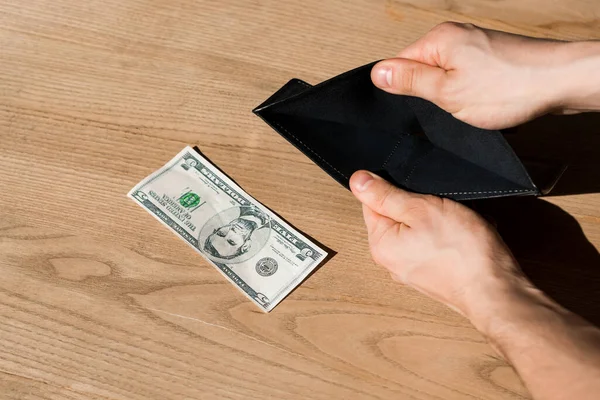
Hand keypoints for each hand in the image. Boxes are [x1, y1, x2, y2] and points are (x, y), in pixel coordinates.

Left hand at [350, 170, 530, 322]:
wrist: (497, 291)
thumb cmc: (462, 252)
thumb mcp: (421, 209)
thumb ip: (386, 195)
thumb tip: (357, 181)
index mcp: (380, 244)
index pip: (372, 202)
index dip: (394, 187)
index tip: (416, 188)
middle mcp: (391, 260)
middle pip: (397, 214)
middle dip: (420, 203)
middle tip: (439, 204)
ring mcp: (413, 269)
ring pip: (420, 226)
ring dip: (439, 216)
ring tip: (456, 219)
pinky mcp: (434, 272)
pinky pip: (436, 242)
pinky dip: (450, 232)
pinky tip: (464, 233)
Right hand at [371, 22, 599, 128]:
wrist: (560, 82)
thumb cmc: (510, 87)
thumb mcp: (447, 93)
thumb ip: (410, 81)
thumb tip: (379, 73)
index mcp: (438, 40)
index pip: (398, 64)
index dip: (401, 90)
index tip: (413, 107)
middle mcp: (455, 37)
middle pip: (422, 70)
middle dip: (428, 95)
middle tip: (443, 110)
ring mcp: (474, 46)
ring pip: (444, 77)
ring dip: (450, 97)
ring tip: (466, 106)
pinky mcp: (490, 58)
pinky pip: (464, 78)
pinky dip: (468, 94)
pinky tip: (480, 103)